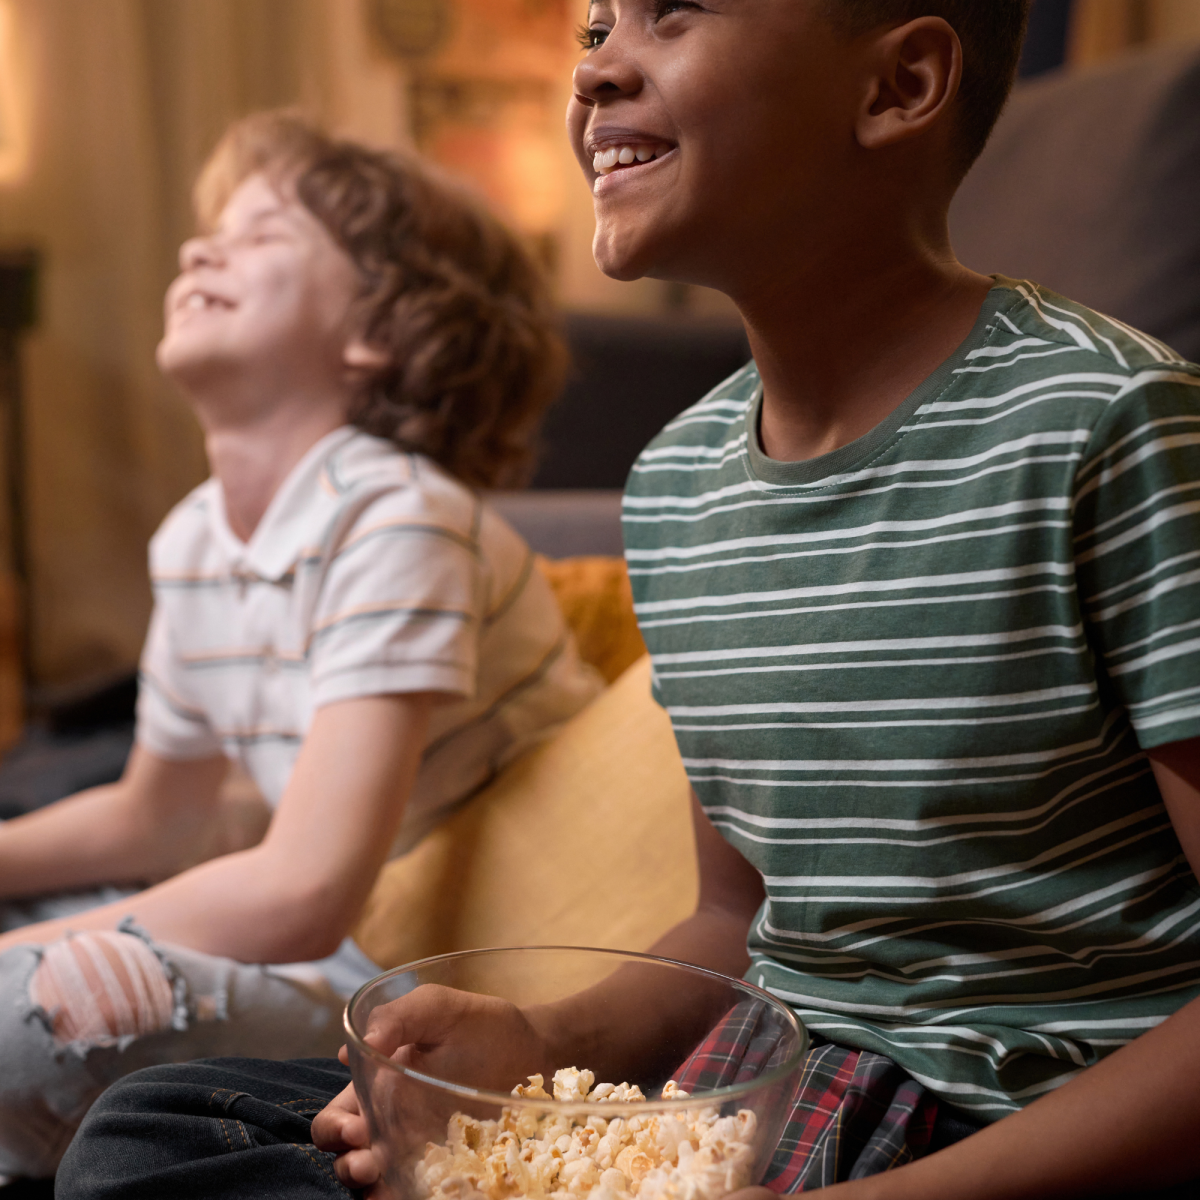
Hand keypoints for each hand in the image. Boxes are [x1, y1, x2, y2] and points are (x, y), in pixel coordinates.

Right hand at [311, 984, 558, 1193]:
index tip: (354, 1128)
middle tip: (367, 1158)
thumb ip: (398, 1017)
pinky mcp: (454, 1172)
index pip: (337, 1119)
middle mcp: (393, 1125)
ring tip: (382, 1178)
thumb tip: (354, 1047)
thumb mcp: (438, 1007)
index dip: (333, 1130)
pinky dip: (406, 1198)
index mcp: (379, 1087)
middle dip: (346, 1163)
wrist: (536, 1048)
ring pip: (377, 1184)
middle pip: (348, 1158)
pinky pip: (421, 1195)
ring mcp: (422, 1153)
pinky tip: (411, 1196)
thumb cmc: (481, 1024)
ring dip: (369, 1188)